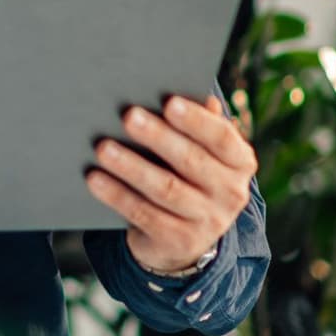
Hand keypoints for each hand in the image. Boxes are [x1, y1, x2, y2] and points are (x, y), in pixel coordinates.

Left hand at [85, 94, 257, 273]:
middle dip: (158, 137)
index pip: (221, 137)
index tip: (169, 102)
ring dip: (131, 166)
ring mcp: (208, 222)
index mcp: (240, 162)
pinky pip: (144, 214)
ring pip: (165, 189)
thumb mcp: (202, 152)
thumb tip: (185, 93)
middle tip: (129, 116)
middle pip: (190, 161)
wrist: (187, 236)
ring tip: (104, 148)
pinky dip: (117, 195)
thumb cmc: (189, 174)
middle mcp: (231, 192)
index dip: (196, 120)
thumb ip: (197, 123)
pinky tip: (95, 178)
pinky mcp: (180, 242)